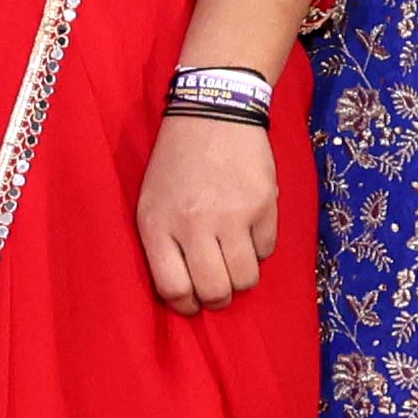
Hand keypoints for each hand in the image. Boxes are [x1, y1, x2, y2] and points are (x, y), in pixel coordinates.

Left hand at [135, 112, 280, 313]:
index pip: (173, 288)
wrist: (213, 112)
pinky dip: (259, 249)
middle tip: (219, 290)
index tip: (192, 304)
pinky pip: (267, 250)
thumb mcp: (151, 200)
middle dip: (218, 299)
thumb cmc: (176, 161)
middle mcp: (193, 224)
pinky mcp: (264, 205)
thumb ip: (162, 242)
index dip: (186, 306)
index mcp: (157, 224)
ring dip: (242, 279)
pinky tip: (249, 231)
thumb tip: (183, 289)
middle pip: (214, 291)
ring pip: (245, 279)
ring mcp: (232, 216)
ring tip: (235, 263)